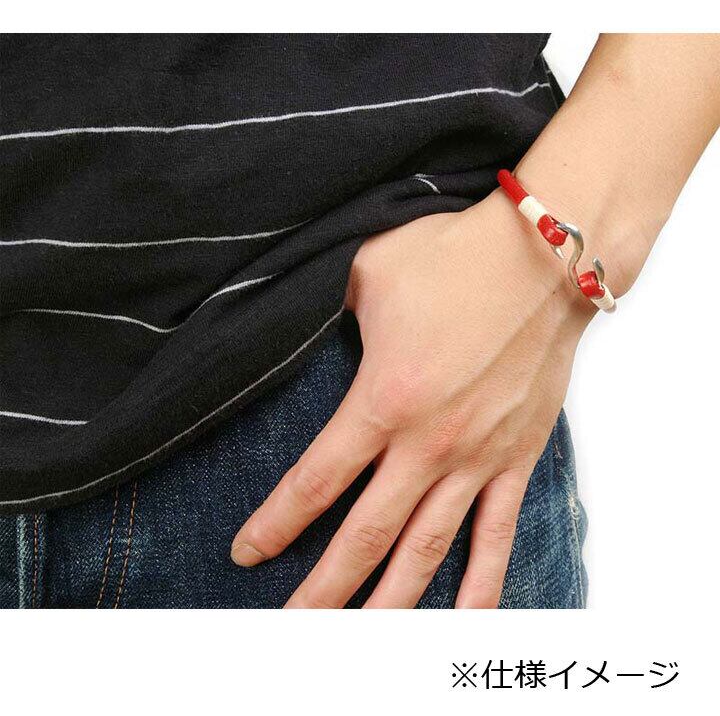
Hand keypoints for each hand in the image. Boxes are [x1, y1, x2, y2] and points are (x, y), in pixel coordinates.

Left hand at [231, 190, 593, 606]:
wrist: (543, 258)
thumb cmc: (454, 258)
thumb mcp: (368, 271)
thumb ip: (326, 306)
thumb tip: (300, 317)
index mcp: (382, 399)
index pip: (315, 482)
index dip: (275, 524)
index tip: (247, 553)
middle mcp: (428, 443)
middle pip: (365, 535)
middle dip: (323, 587)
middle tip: (292, 627)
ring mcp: (476, 458)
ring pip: (427, 550)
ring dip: (390, 601)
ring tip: (361, 643)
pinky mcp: (516, 458)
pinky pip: (496, 534)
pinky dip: (481, 584)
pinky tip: (463, 623)